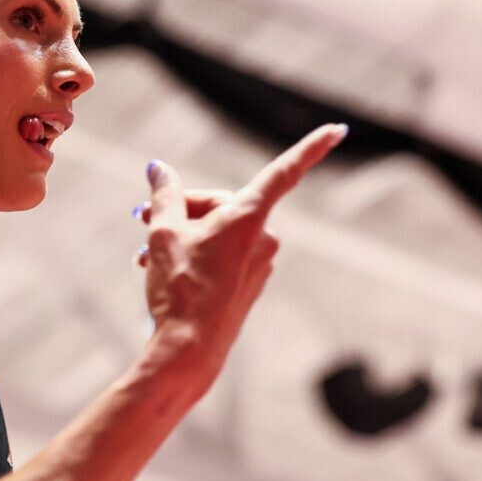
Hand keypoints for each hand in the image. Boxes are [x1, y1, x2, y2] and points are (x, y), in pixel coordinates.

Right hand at [135, 123, 347, 377]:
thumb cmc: (179, 288)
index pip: (284, 171)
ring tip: (143, 252)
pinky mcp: (249, 284)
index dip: (312, 147)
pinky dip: (194, 253)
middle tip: (142, 220)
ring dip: (182, 234)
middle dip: (183, 209)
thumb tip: (158, 170)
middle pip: (221, 204)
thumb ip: (164, 194)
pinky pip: (221, 254)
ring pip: (217, 231)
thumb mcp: (164, 232)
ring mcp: (259, 263)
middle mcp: (263, 238)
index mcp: (249, 217)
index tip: (339, 128)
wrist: (189, 352)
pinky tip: (160, 266)